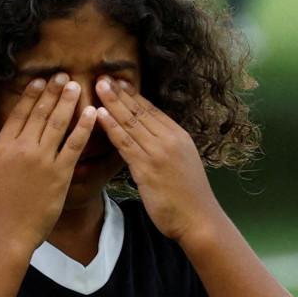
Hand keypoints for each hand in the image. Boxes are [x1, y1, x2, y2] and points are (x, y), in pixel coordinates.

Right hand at [0, 76, 95, 253]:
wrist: (7, 231)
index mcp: (3, 145)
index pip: (19, 113)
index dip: (31, 95)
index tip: (39, 81)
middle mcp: (23, 148)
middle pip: (41, 113)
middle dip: (53, 92)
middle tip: (63, 76)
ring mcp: (43, 160)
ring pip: (58, 123)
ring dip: (68, 102)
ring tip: (76, 85)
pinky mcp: (60, 173)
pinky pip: (74, 145)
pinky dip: (83, 127)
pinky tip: (90, 113)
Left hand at [95, 78, 222, 246]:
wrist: (199, 220)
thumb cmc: (188, 197)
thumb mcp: (182, 163)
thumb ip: (166, 148)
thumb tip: (149, 138)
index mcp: (179, 136)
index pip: (152, 110)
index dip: (133, 95)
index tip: (118, 81)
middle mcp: (169, 139)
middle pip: (139, 111)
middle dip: (120, 93)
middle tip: (103, 76)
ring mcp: (158, 153)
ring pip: (130, 123)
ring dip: (112, 103)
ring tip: (98, 86)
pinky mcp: (147, 168)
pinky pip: (125, 143)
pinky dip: (111, 127)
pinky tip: (99, 114)